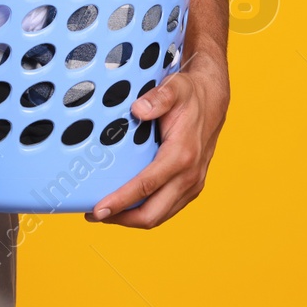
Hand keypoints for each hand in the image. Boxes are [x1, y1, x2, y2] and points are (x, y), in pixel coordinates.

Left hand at [86, 48, 229, 227]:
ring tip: (106, 213)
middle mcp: (189, 176)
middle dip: (121, 219)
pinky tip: (127, 205)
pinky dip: (145, 211)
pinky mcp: (190, 188)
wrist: (212, 101)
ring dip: (131, 219)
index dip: (120, 201)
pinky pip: (166, 209)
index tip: (98, 209)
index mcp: (181, 155)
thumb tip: (138, 109)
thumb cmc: (190, 96)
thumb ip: (158, 98)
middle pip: (152, 213)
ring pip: (159, 216)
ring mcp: (192, 185)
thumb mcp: (175, 88)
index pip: (146, 186)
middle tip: (94, 214)